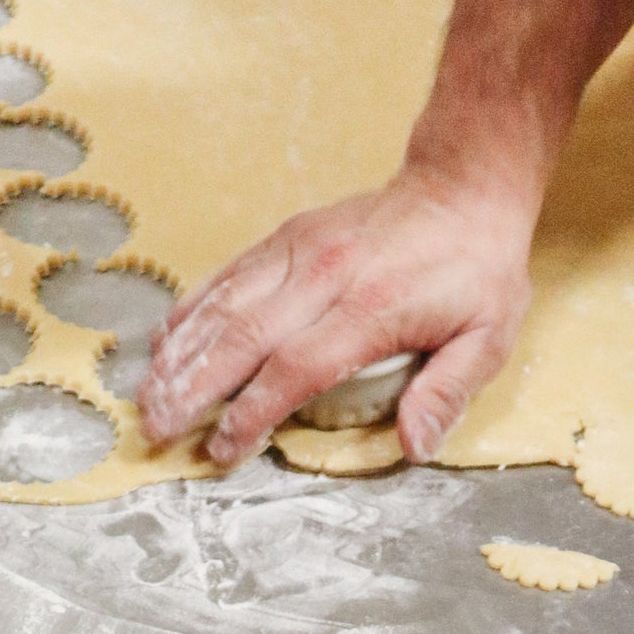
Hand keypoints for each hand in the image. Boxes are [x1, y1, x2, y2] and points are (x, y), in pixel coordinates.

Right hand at [136, 167, 535, 467]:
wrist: (465, 185)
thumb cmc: (477, 269)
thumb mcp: (487, 338)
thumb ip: (447, 393)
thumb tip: (413, 446)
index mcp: (371, 308)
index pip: (296, 367)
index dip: (253, 412)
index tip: (223, 448)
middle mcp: (325, 275)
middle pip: (243, 337)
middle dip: (192, 388)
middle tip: (156, 427)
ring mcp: (300, 249)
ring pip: (225, 304)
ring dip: (180, 353)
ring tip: (147, 395)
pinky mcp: (288, 236)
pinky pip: (230, 274)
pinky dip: (192, 308)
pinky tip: (165, 341)